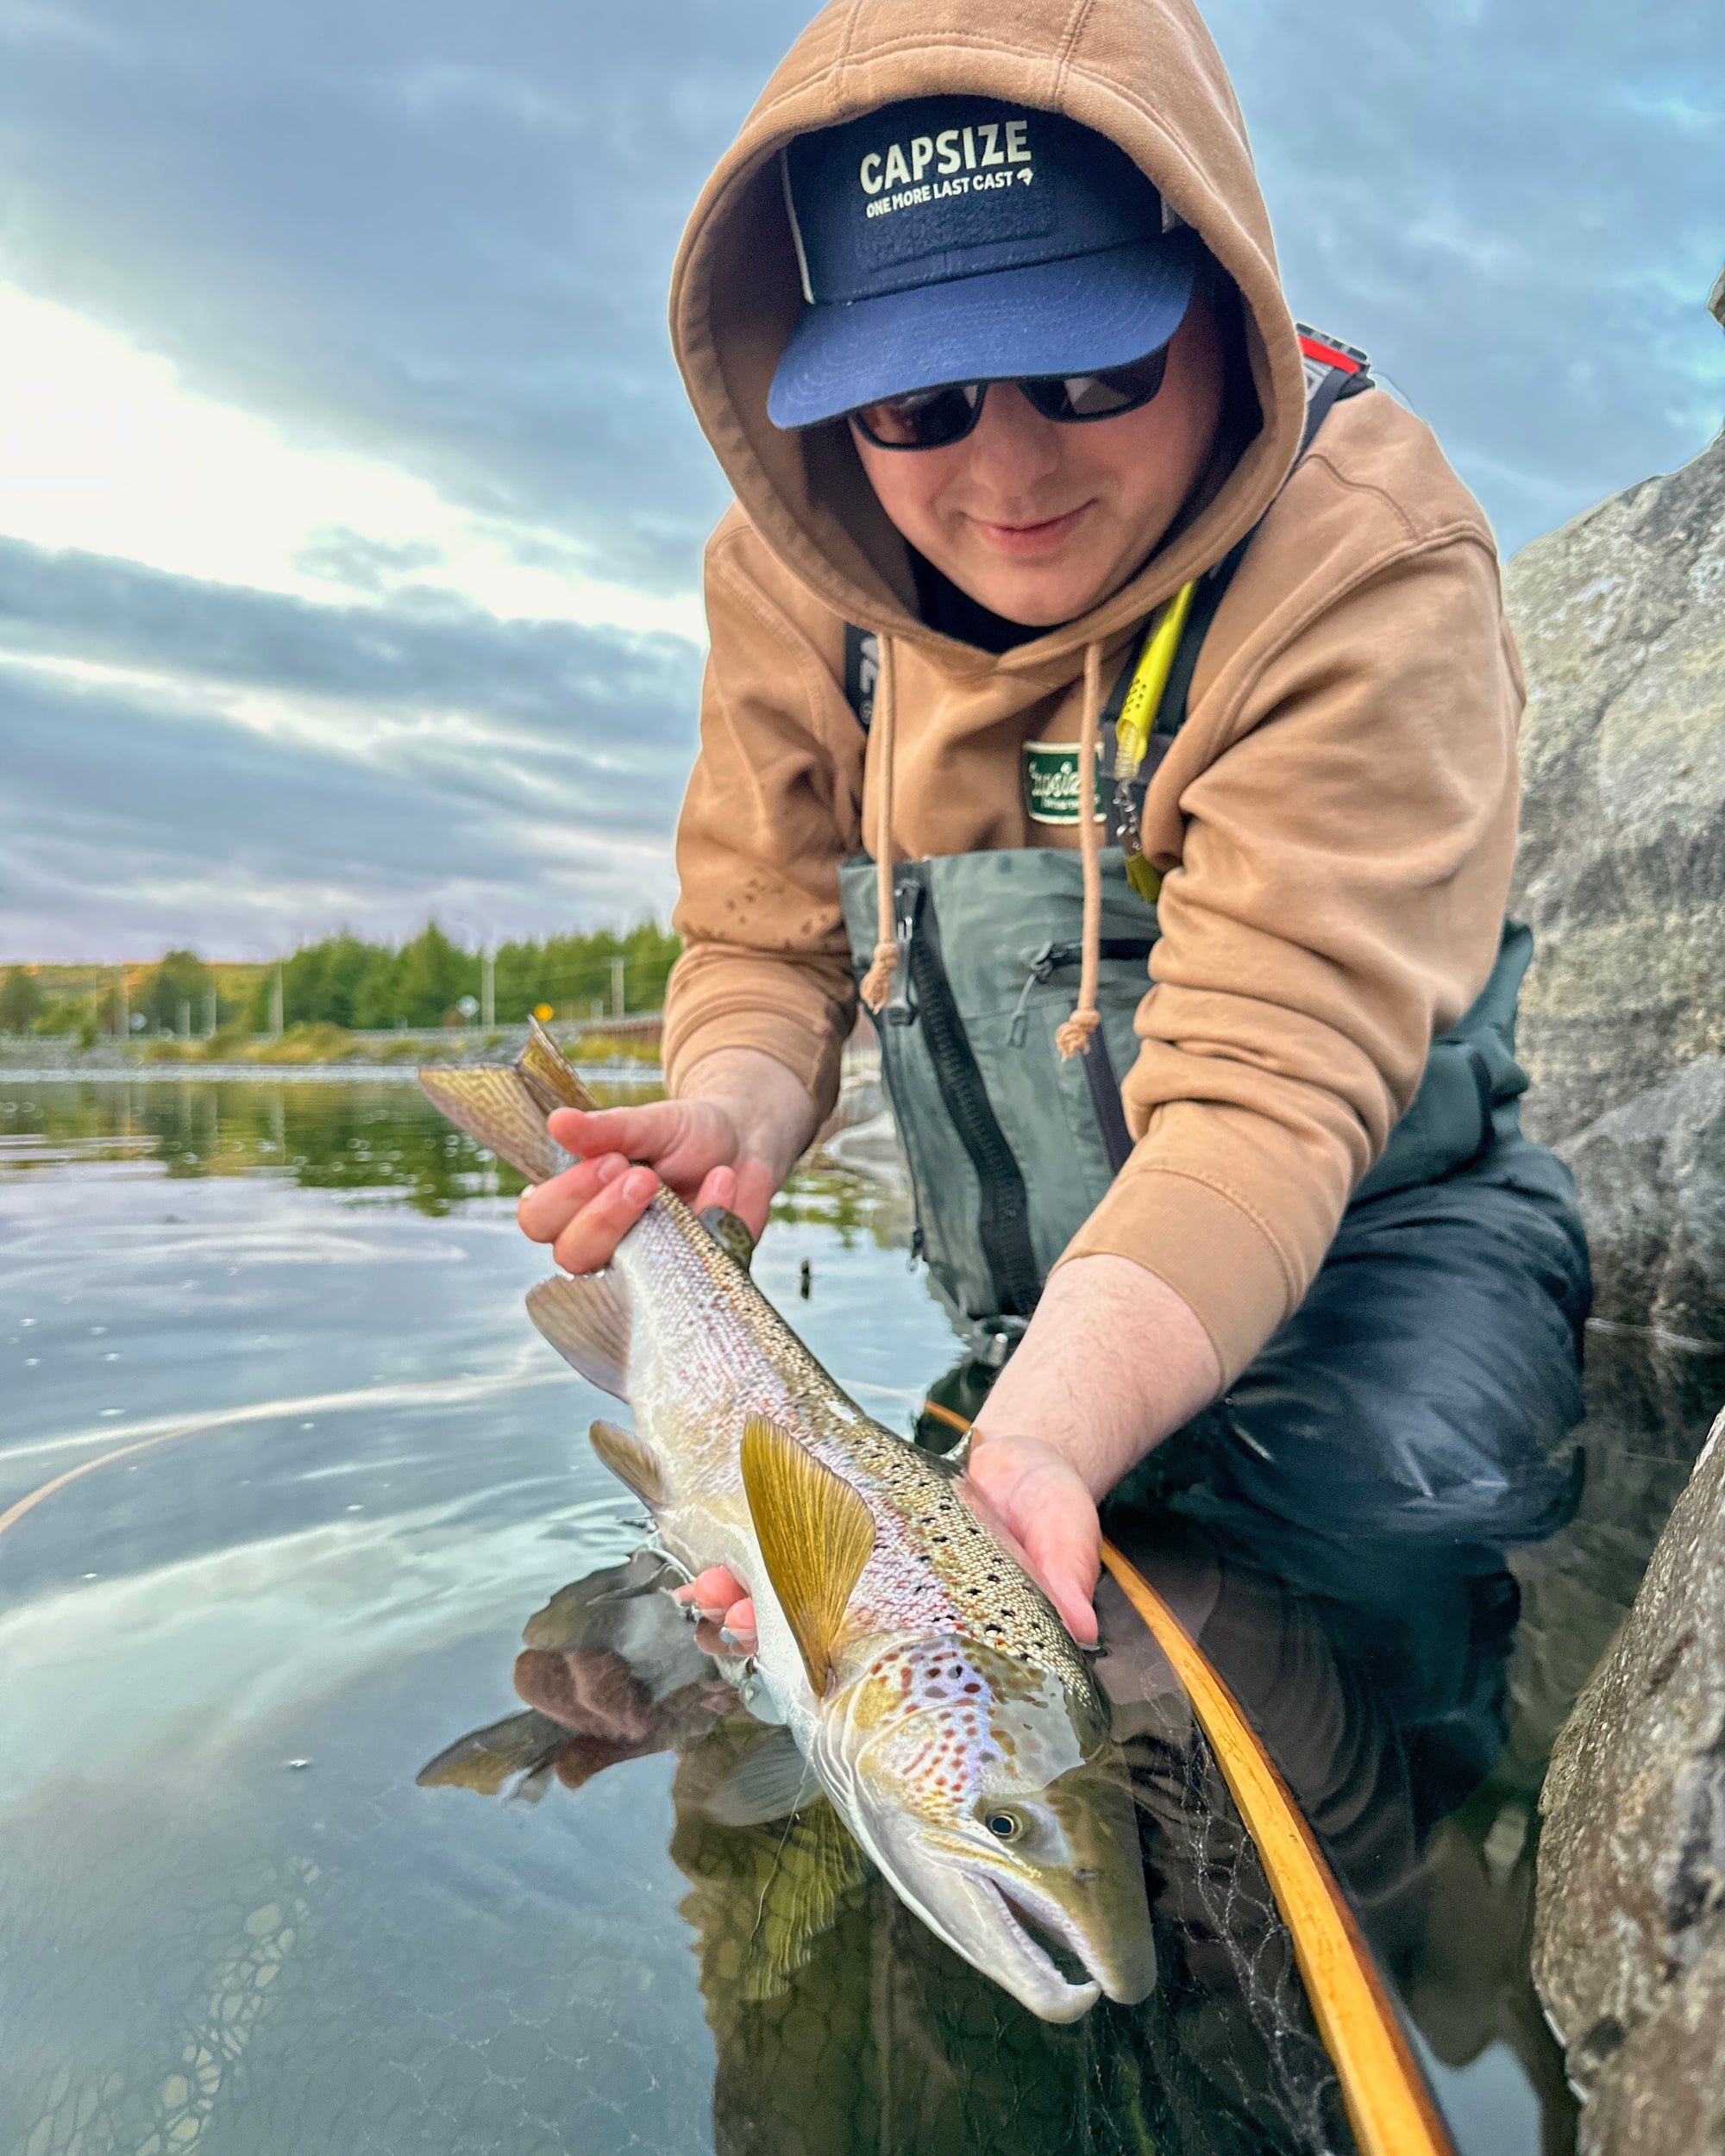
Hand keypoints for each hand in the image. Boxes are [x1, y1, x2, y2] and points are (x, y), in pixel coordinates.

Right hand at [517, 1047, 815, 1276]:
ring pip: (620, 1278)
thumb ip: (605, 1130)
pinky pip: (695, 1267)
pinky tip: (722, 1181)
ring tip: (663, 1181)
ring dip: (642, 1229)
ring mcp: (648, 1267)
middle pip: (571, 1256)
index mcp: (581, 1203)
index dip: (565, 1197)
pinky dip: (710, 1216)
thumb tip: (558, 1122)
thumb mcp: (649, 1124)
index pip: (540, 1220)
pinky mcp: (696, 1276)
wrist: (748, 1142)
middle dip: (601, 1216)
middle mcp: (606, 1242)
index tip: (607, 1161)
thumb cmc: (688, 1135)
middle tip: (641, 1175)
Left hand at [669, 1435, 1100, 1657]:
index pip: (870, 1669)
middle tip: (727, 1617)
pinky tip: (710, 1541)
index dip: (824, 1673)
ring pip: (780, 1597)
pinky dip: (742, 1545)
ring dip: (735, 1595)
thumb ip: (1066, 1567)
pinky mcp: (837, 1528)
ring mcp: (855, 1572)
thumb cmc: (1039, 1506)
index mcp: (932, 1627)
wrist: (1018, 1458)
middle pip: (806, 1638)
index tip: (788, 1660)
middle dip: (758, 1632)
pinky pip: (780, 1544)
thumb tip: (1082, 1622)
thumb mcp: (1063, 1527)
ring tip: (703, 1585)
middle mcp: (883, 1611)